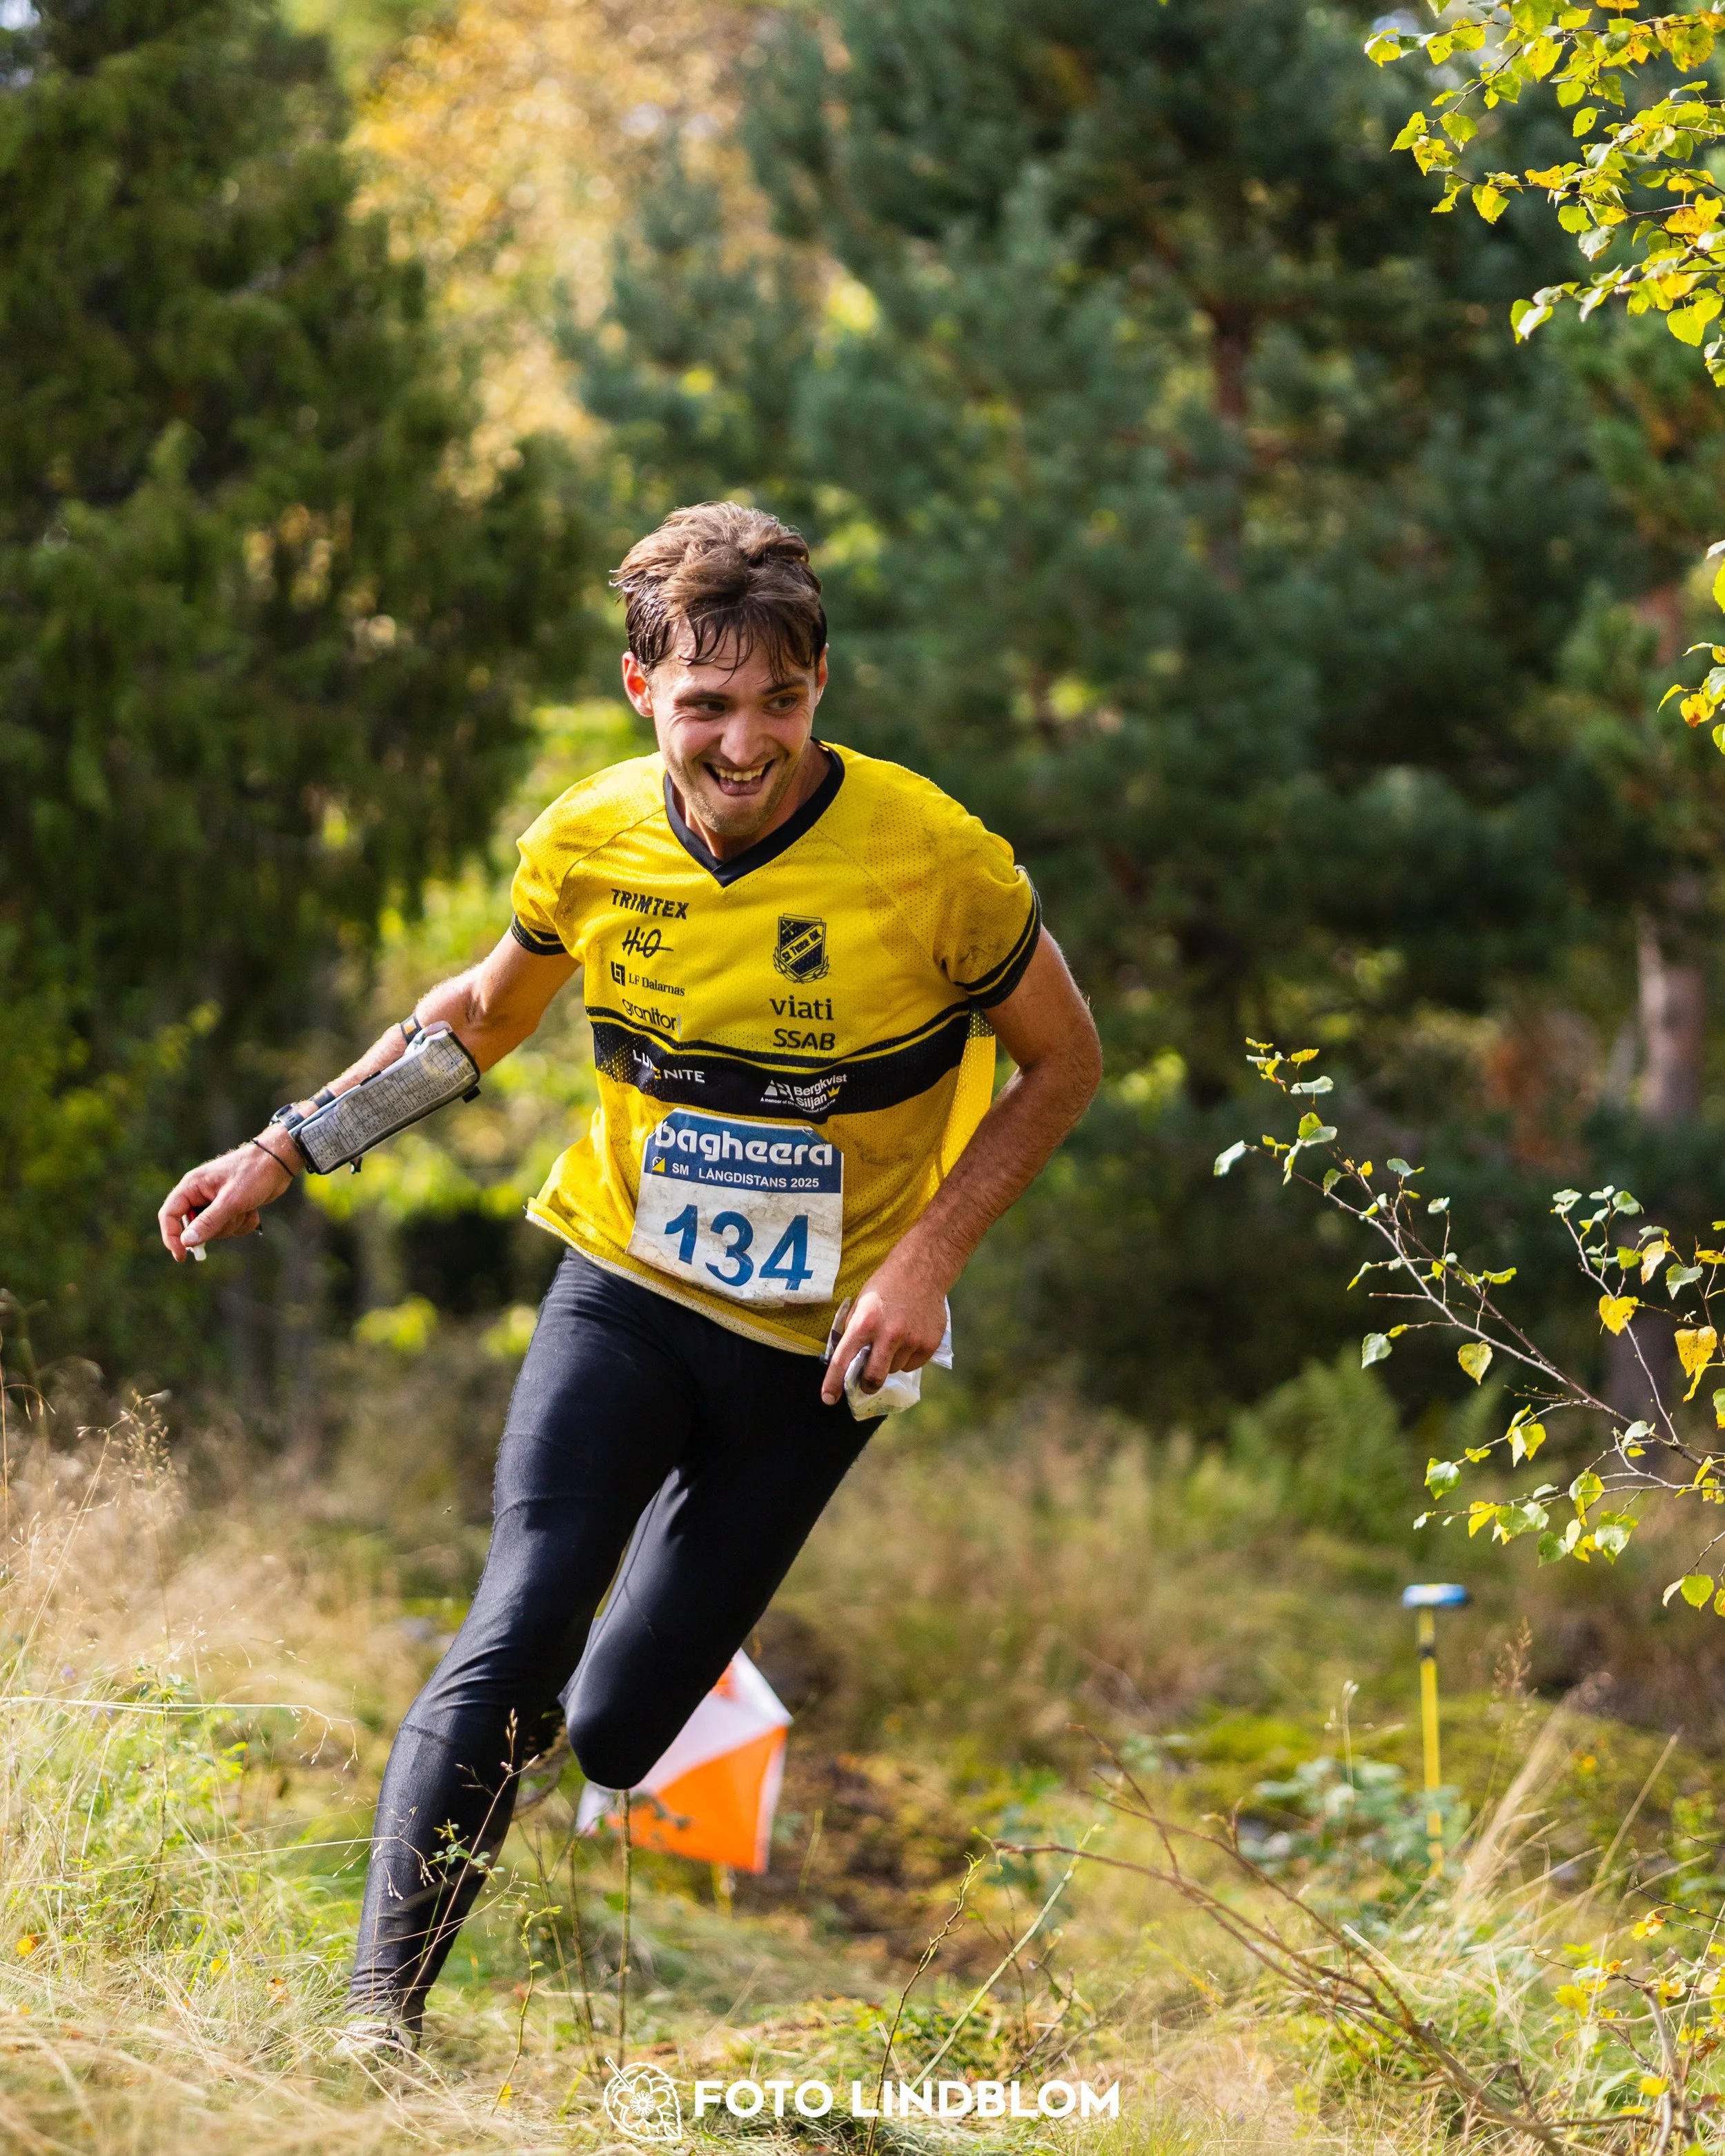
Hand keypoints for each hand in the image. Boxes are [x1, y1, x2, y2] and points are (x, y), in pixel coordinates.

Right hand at [157, 1141, 294, 1261]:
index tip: (181, 1257)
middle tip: (233, 1215)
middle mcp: (200, 1195)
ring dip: (234, 1224)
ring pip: (216, 1230)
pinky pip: (232, 1228)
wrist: (278, 1163)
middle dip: (217, 1228)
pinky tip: (253, 1209)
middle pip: (195, 1227)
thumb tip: (187, 1242)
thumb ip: (208, 1222)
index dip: (172, 1237)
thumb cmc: (253, 1174)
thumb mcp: (231, 1201)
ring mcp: (216, 1202)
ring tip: (245, 1207)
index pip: (169, 1215)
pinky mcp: (231, 1208)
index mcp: (192, 1187)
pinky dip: (244, 1223)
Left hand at [820, 1244, 949, 1406]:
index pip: (843, 1360)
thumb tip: (848, 1360)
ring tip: (894, 1339)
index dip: (833, 1384)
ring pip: (894, 1371)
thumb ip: (854, 1331)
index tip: (828, 1398)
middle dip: (867, 1385)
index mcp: (865, 1323)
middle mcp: (888, 1335)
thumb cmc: (886, 1286)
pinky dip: (907, 1358)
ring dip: (889, 1363)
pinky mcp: (929, 1345)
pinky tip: (909, 1337)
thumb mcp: (861, 1304)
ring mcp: (911, 1341)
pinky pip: (912, 1365)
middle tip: (866, 1382)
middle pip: (873, 1379)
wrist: (922, 1270)